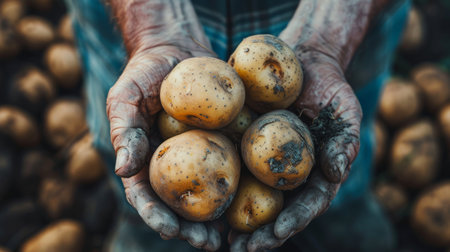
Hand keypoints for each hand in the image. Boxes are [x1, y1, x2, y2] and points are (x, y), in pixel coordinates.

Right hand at [106, 1, 219, 249]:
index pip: (147, 196)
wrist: (177, 48)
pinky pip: (233, 165)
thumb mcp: (125, 97)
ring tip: (234, 237)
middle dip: (192, 228)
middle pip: (181, 204)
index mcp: (146, 161)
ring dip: (220, 218)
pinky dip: (242, 185)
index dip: (156, 216)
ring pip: (210, 193)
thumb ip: (123, 131)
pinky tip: (257, 200)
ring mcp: (200, 156)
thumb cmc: (144, 73)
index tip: (170, 230)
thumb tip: (123, 170)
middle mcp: (174, 165)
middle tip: (208, 243)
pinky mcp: (224, 141)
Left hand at [229, 5, 362, 250]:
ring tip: (219, 240)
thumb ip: (345, 143)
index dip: (292, 220)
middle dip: (260, 233)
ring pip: (249, 195)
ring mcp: (263, 161)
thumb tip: (336, 173)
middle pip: (274, 209)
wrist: (302, 59)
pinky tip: (202, 201)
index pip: (306, 204)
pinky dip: (217, 185)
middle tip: (241, 249)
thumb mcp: (345, 111)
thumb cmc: (329, 86)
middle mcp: (286, 173)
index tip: (276, 233)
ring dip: (234, 220)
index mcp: (313, 173)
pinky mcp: (242, 143)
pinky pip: (230, 165)